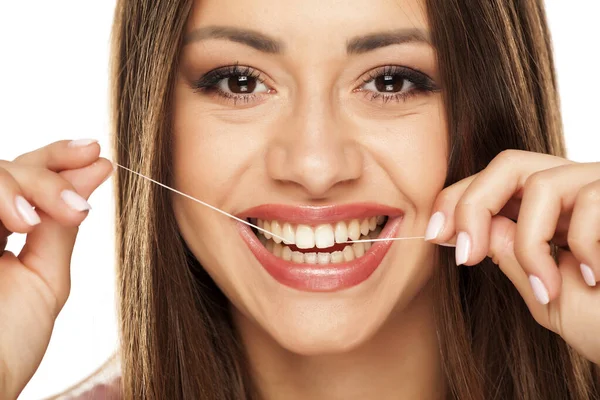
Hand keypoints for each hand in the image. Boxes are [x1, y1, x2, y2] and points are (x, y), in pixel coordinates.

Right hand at [0, 140, 112, 397]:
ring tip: (36, 222)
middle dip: (46, 177)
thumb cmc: (6, 344)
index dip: (59, 158)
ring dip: (19, 186)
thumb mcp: (45, 279)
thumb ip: (62, 226)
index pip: (27, 178)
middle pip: (7, 167)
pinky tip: (20, 221)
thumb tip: (94, 170)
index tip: (98, 153)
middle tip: (76, 207)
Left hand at [425, 150, 599, 363]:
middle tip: (464, 255)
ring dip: (532, 244)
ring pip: (543, 184)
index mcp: (547, 214)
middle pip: (507, 165)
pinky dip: (583, 246)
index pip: (491, 185)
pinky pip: (591, 202)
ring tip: (550, 289)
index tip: (433, 236)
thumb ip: (514, 260)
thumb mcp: (548, 299)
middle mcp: (574, 192)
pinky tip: (596, 277)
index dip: (455, 201)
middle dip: (473, 205)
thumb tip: (480, 226)